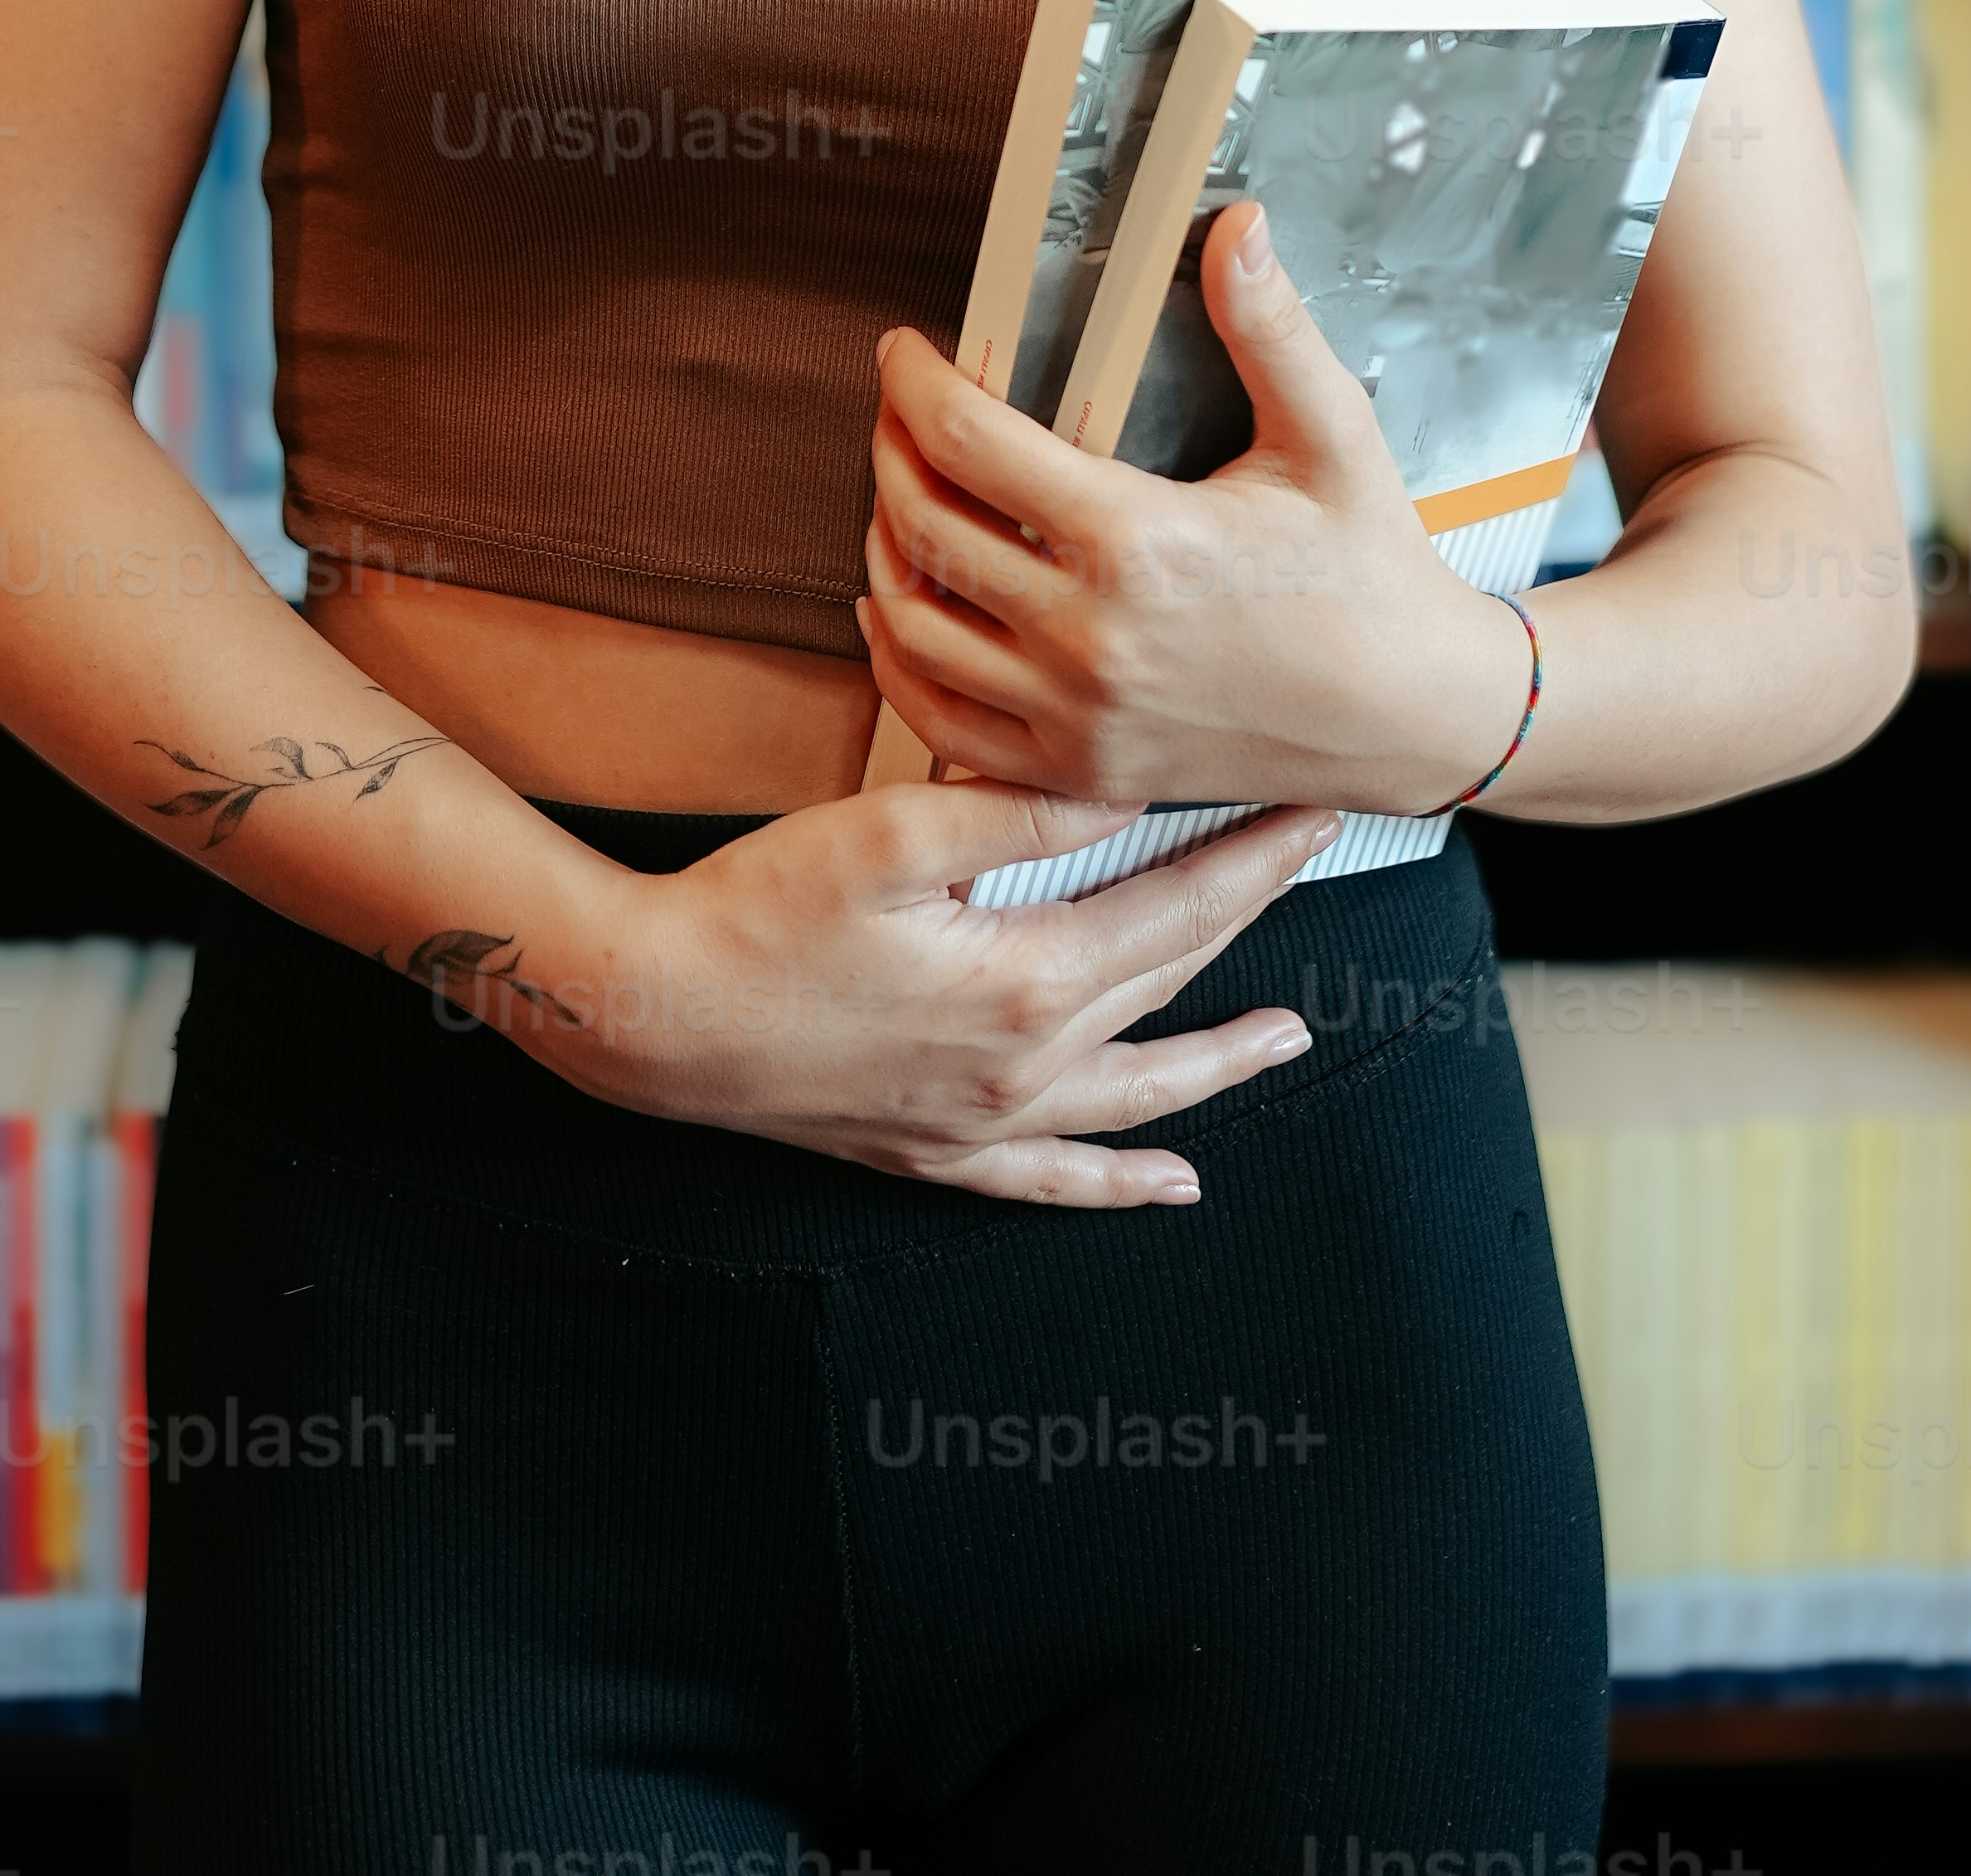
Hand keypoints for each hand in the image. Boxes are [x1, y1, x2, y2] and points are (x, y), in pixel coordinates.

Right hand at [507, 774, 1340, 1205]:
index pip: (1177, 907)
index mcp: (1027, 979)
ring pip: (1137, 1091)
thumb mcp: (896, 827)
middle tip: (1311, 867)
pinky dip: (1121, 1185)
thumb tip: (1128, 783)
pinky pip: (1055, 1182)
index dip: (1254, 857)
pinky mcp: (935, 1152)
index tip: (1315, 812)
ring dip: (1218, 1062)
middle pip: (1168, 984)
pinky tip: (1173, 1187)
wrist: (655, 1013)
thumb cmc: (763, 906)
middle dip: (1247, 921)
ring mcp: (982, 1122)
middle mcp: (1024, 1066)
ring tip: (1288, 1036)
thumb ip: (1021, 809)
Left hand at [859, 199, 1535, 821]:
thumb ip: (1270, 328)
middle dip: (889, 451)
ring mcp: (1078, 717)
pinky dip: (903, 660)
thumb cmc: (1372, 572)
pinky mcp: (1081, 771)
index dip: (915, 385)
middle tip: (896, 410)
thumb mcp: (1331, 436)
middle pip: (926, 528)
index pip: (972, 445)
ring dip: (885, 549)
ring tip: (898, 494)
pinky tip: (903, 610)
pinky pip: (943, 722)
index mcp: (1138, 542)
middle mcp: (1090, 637)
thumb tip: (1237, 226)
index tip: (902, 351)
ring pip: (914, 627)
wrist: (1411, 716)